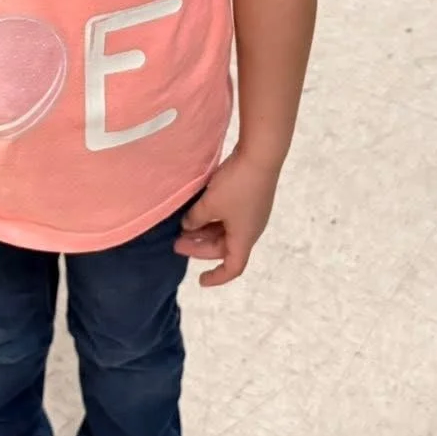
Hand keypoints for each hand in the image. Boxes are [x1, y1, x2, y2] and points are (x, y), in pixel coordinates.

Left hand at [174, 148, 278, 285]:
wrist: (260, 155)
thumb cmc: (237, 185)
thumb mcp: (210, 204)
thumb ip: (195, 219)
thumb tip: (188, 226)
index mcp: (244, 237)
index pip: (233, 267)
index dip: (217, 277)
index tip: (200, 280)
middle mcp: (250, 229)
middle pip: (224, 248)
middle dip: (200, 248)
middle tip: (176, 243)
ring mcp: (250, 213)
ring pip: (225, 231)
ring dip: (204, 232)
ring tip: (182, 226)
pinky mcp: (249, 198)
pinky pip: (228, 217)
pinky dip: (212, 218)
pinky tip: (196, 210)